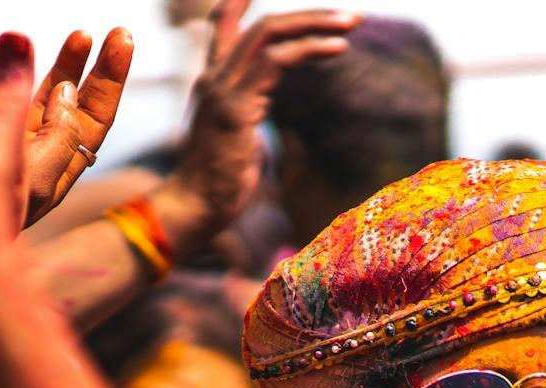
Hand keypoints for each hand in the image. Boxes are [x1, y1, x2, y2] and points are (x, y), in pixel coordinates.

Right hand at [155, 0, 358, 246]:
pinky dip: (309, 50)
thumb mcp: (237, 142)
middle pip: (259, 25)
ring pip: (269, 34)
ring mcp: (223, 90)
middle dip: (307, 16)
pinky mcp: (236, 107)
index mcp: (214, 84)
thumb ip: (249, 118)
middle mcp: (215, 79)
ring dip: (315, 25)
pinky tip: (337, 50)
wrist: (193, 209)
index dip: (242, 2)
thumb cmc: (217, 186)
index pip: (224, 27)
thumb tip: (263, 124)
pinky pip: (276, 62)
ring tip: (351, 25)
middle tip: (349, 18)